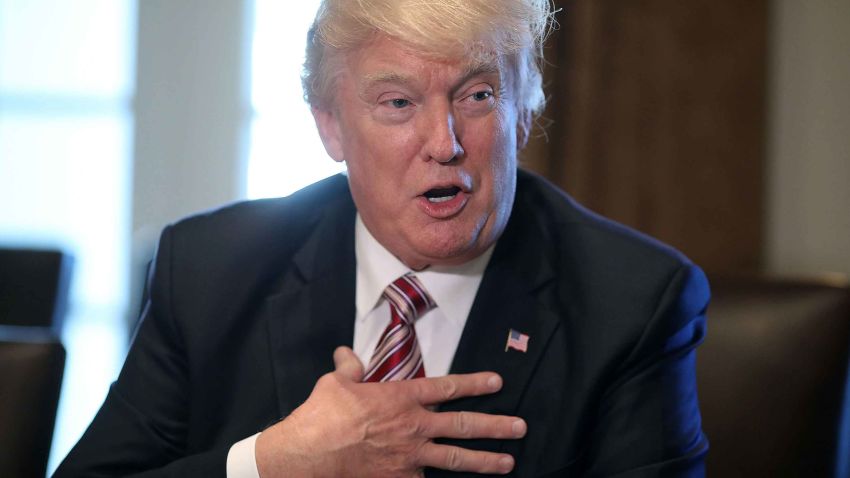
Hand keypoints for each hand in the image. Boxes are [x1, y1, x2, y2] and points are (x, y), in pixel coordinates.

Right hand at [256, 346, 525, 476]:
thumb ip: (350, 368)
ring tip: (508, 462)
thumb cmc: (322, 416)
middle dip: (496, 426)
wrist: (309, 456)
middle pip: (463, 425)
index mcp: (401, 398)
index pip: (446, 387)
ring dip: (485, 461)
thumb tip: (347, 353)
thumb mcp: (336, 383)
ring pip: (456, 459)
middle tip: (520, 427)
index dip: (473, 384)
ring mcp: (410, 457)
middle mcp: (413, 427)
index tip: (497, 383)